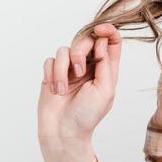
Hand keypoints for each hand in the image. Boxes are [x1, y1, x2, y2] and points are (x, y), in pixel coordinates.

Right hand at [37, 22, 120, 142]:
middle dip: (80, 52)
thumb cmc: (87, 115)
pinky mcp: (53, 74)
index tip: (100, 30)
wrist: (63, 131)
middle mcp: (89, 66)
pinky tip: (53, 89)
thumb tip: (102, 42)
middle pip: (85, 39)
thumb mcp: (105, 91)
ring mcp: (69, 69)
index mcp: (106, 69)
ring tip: (62, 90)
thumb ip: (106, 65)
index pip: (111, 41)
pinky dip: (51, 74)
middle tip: (79, 72)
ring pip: (64, 50)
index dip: (107, 30)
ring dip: (62, 70)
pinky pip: (50, 60)